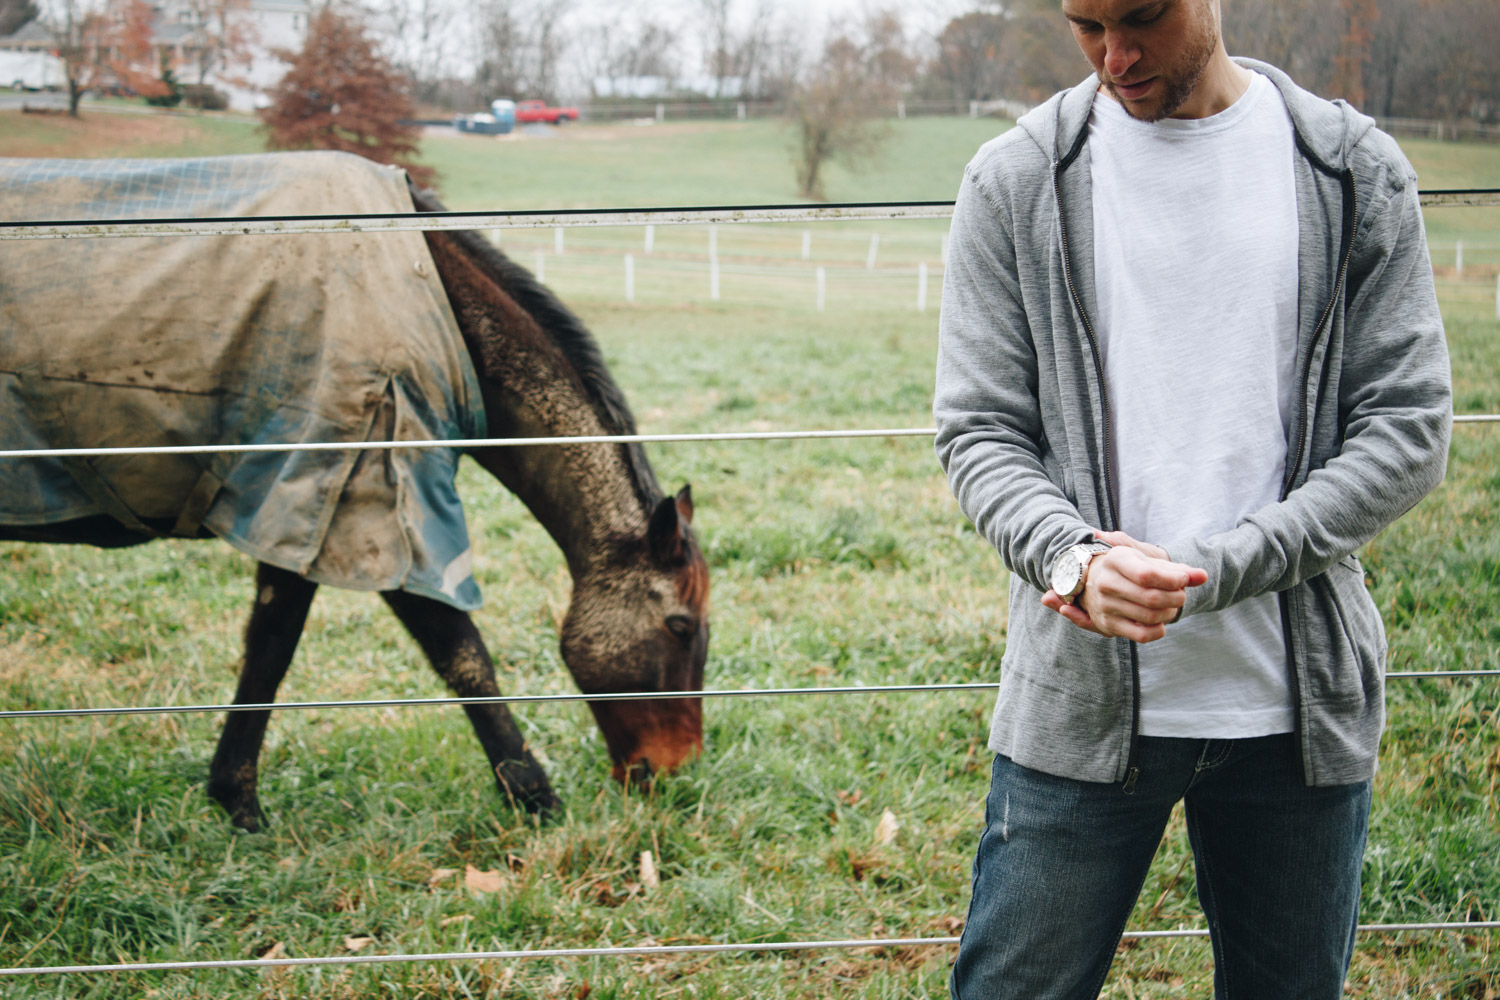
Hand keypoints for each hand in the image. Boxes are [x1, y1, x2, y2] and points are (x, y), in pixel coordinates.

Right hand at [1041, 531, 1206, 642]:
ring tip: (1171, 606)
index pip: (1147, 575)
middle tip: (1180, 595)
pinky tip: (1161, 622)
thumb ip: (1177, 570)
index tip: (1183, 580)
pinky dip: (1159, 631)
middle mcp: (1106, 582)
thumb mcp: (1149, 562)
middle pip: (1151, 598)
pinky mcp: (1108, 624)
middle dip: (1176, 598)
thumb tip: (1203, 576)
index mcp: (1116, 560)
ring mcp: (1105, 605)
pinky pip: (1142, 635)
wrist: (1094, 580)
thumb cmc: (1130, 569)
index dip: (1172, 580)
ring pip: (1150, 617)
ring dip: (1170, 613)